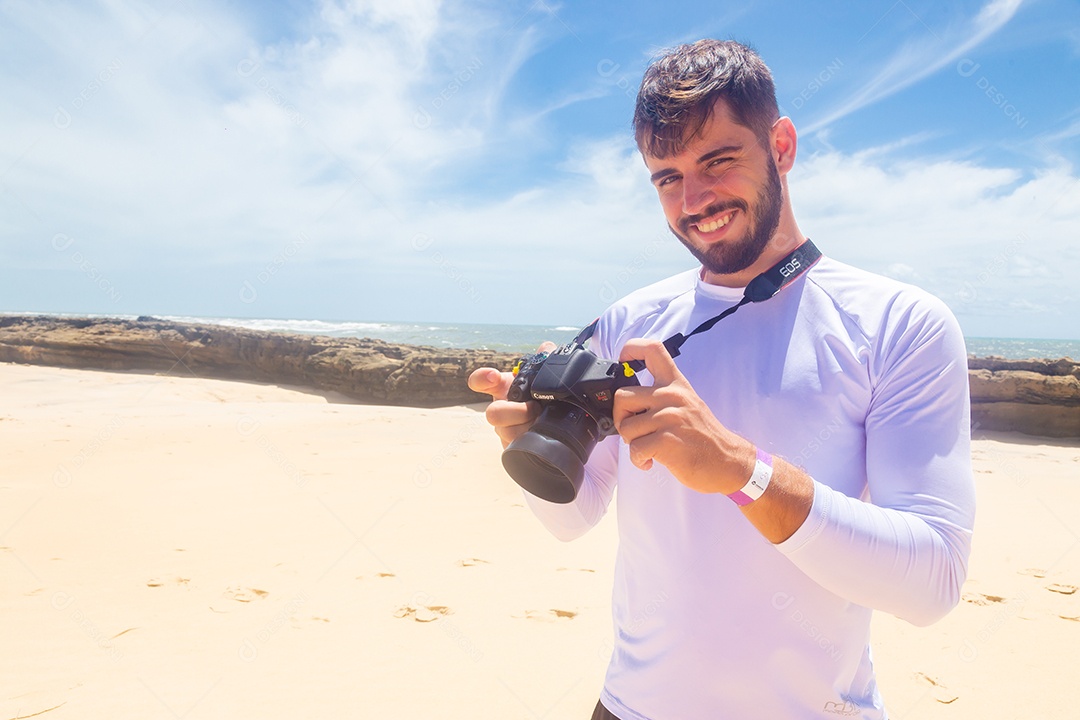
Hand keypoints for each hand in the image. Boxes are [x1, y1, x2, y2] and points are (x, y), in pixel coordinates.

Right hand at [468, 342, 555, 448]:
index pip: (481, 381)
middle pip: (492, 413)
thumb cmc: (541, 397)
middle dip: (514, 412)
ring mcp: (505, 429)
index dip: (482, 378)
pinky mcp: (513, 446)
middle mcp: (501, 408)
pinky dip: (530, 443)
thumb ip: (545, 359)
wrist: (552, 425)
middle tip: (535, 408)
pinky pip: (515, 448)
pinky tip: (542, 436)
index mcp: (504, 388)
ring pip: (505, 433)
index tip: (493, 376)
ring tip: (542, 423)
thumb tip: (546, 347)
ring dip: (525, 428)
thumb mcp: (543, 378)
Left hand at [612, 338, 754, 493]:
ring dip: (632, 443)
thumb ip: (660, 395)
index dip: (630, 349)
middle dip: (621, 417)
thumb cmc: (701, 435)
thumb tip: (627, 401)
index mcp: (676, 384)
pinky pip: (634, 449)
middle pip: (622, 396)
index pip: (652, 349)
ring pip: (625, 427)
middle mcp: (672, 396)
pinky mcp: (666, 440)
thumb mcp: (686, 403)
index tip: (623, 361)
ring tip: (649, 448)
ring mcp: (669, 417)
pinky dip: (638, 460)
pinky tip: (650, 460)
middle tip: (635, 430)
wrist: (726, 460)